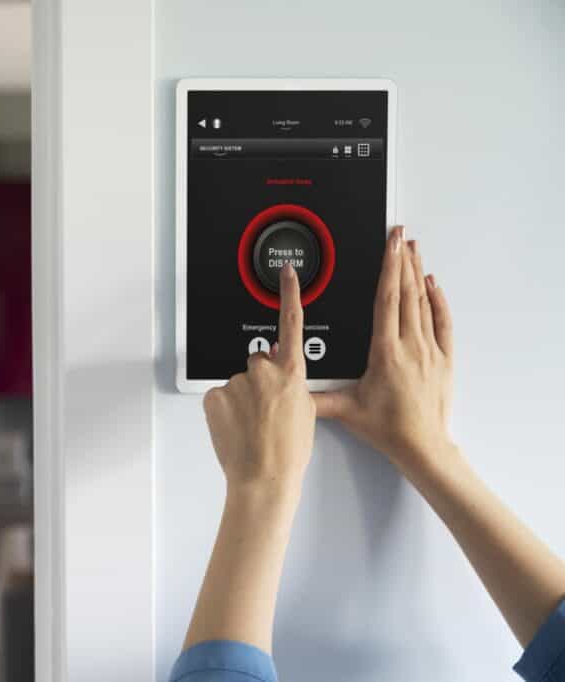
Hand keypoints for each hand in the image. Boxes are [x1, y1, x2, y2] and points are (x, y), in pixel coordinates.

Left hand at [203, 263, 316, 492]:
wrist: (264, 477)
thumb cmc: (288, 451)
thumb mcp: (304, 411)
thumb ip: (290, 382)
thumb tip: (274, 367)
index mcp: (291, 374)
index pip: (292, 324)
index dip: (290, 295)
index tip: (286, 273)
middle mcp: (264, 371)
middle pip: (257, 363)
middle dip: (258, 380)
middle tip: (265, 411)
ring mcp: (237, 382)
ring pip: (238, 383)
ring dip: (242, 399)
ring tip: (253, 426)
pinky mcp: (215, 395)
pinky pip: (220, 396)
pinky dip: (225, 409)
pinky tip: (236, 427)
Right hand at [314, 227, 455, 478]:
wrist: (422, 446)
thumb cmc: (387, 428)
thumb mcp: (346, 410)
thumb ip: (315, 398)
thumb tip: (290, 389)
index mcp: (385, 351)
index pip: (387, 299)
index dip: (388, 268)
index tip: (390, 245)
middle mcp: (410, 345)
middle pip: (406, 292)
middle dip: (403, 260)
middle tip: (400, 235)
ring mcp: (429, 351)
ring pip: (423, 302)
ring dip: (417, 273)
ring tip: (413, 250)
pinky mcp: (442, 360)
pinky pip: (442, 322)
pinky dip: (438, 300)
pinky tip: (433, 285)